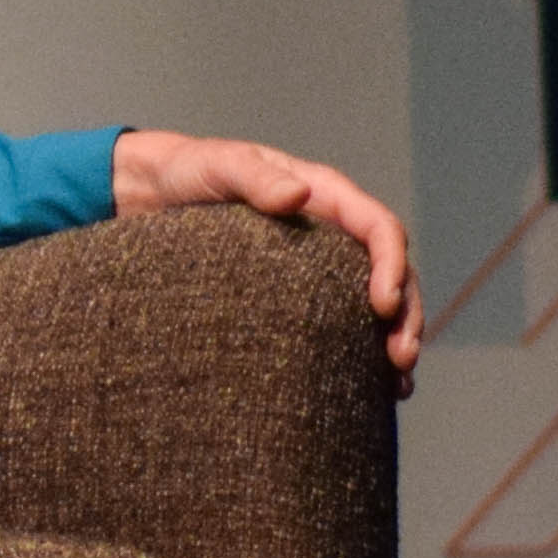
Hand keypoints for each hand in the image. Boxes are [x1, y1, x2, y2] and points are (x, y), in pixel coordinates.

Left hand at [114, 130, 419, 383]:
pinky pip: (342, 322)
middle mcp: (333, 232)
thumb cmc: (190, 171)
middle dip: (405, 315)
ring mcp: (320, 265)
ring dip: (394, 340)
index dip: (391, 266)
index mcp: (326, 196)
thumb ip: (255, 177)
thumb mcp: (220, 166)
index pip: (379, 229)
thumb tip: (299, 195)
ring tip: (397, 385)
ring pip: (377, 303)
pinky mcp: (300, 293)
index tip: (382, 306)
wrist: (152, 190)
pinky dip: (361, 354)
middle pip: (392, 272)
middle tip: (400, 358)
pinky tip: (371, 391)